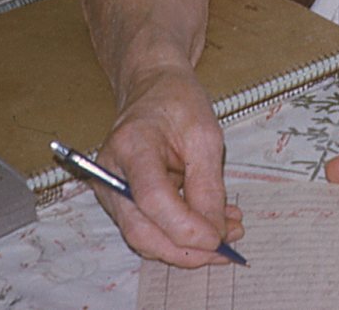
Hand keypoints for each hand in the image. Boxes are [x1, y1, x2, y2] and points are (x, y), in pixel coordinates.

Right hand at [95, 65, 242, 266]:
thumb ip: (208, 185)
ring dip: (187, 247)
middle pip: (140, 230)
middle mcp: (110, 173)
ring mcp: (111, 191)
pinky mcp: (122, 202)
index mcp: (131, 145)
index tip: (218, 237)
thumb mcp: (205, 135)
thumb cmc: (177, 103)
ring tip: (227, 233)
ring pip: (144, 238)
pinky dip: (180, 236)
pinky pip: (149, 229)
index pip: (151, 198)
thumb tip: (215, 232)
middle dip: (186, 249)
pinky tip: (212, 226)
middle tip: (226, 248)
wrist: (154, 89)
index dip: (185, 227)